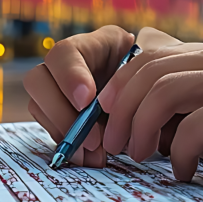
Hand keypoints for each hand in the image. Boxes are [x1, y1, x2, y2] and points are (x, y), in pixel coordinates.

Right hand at [24, 25, 202, 165]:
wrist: (165, 95)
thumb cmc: (165, 81)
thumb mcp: (159, 75)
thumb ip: (144, 85)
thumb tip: (132, 111)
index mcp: (97, 44)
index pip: (65, 53)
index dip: (70, 77)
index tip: (86, 102)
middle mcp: (71, 64)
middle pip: (37, 79)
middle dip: (62, 113)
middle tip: (92, 139)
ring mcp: (61, 89)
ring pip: (39, 106)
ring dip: (64, 134)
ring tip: (94, 154)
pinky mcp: (62, 114)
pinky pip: (51, 129)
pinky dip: (69, 146)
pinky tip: (90, 158)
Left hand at [100, 37, 202, 184]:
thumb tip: (189, 128)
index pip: (161, 54)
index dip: (129, 83)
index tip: (116, 112)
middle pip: (149, 69)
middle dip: (121, 106)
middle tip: (113, 140)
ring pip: (159, 93)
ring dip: (137, 128)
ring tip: (135, 158)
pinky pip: (188, 129)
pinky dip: (175, 155)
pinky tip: (182, 174)